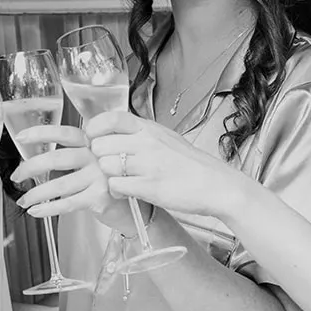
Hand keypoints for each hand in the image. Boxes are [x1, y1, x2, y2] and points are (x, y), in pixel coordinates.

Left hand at [10, 120, 131, 232]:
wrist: (140, 205)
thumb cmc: (112, 181)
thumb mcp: (98, 160)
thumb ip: (76, 155)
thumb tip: (39, 161)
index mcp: (93, 143)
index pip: (64, 133)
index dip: (41, 133)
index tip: (20, 136)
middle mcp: (97, 156)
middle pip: (57, 158)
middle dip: (30, 168)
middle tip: (15, 176)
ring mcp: (99, 177)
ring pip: (59, 185)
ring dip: (36, 194)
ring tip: (22, 199)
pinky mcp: (100, 197)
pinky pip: (67, 203)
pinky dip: (48, 209)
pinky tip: (36, 211)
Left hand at [87, 109, 243, 220]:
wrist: (217, 186)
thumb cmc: (191, 164)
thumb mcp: (165, 138)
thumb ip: (140, 132)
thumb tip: (113, 129)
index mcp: (149, 128)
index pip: (110, 118)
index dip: (95, 128)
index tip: (93, 138)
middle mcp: (147, 143)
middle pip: (101, 145)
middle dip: (100, 157)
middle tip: (110, 165)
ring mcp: (148, 165)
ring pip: (106, 166)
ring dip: (108, 175)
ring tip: (120, 179)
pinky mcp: (150, 187)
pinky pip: (116, 186)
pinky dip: (116, 191)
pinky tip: (126, 192)